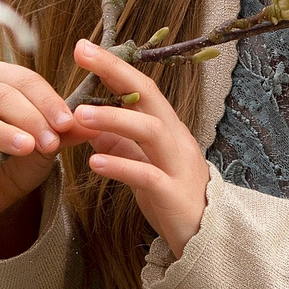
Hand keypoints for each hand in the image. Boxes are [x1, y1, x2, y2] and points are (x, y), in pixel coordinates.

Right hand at [0, 62, 73, 222]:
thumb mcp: (47, 145)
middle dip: (29, 118)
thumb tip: (94, 123)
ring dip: (1, 132)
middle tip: (50, 142)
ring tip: (25, 147)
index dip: (46, 100)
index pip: (23, 80)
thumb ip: (66, 132)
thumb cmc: (18, 158)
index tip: (68, 123)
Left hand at [63, 37, 211, 258]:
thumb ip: (121, 146)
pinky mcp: (174, 195)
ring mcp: (178, 166)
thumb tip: (90, 126)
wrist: (209, 240)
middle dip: (115, 72)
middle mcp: (177, 140)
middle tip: (81, 54)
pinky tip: (94, 163)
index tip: (84, 48)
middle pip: (150, 96)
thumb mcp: (144, 167)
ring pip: (150, 131)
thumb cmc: (173, 200)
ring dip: (114, 118)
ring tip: (79, 115)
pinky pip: (147, 176)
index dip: (114, 66)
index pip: (142, 88)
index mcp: (169, 130)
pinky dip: (120, 166)